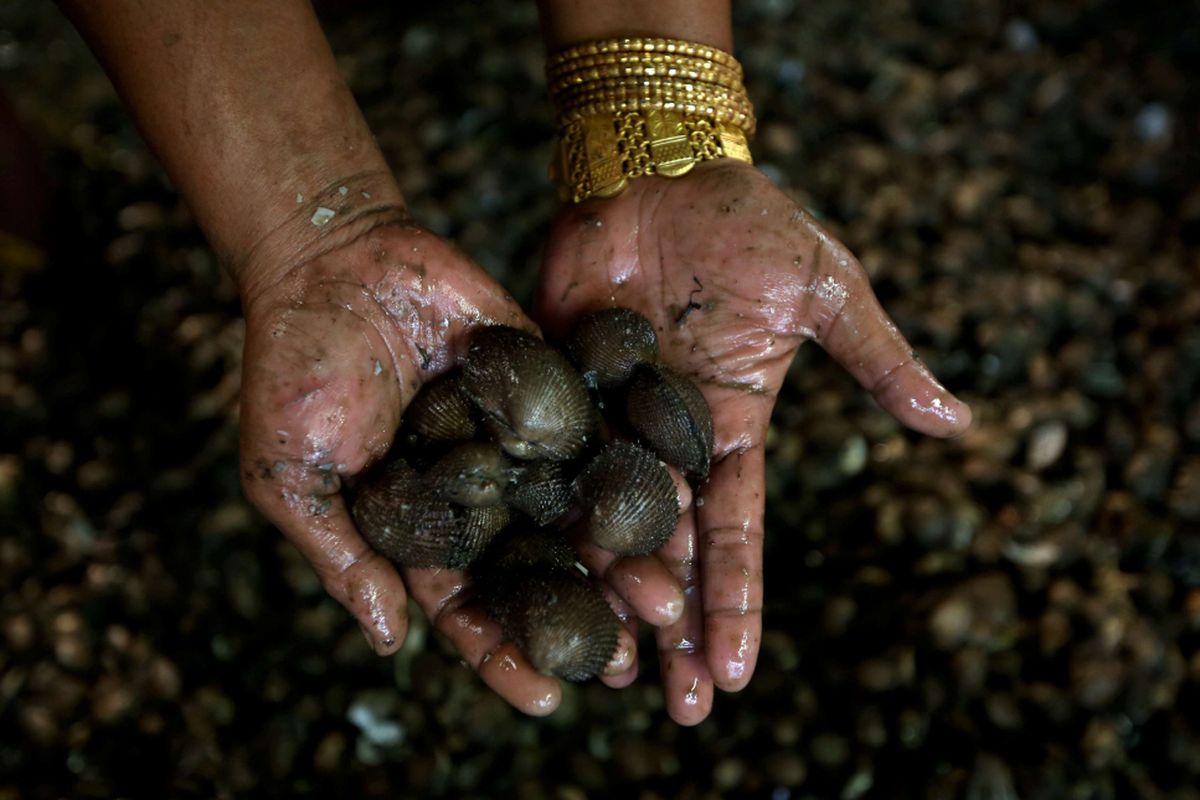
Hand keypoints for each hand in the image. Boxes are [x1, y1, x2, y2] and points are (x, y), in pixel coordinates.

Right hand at [237, 211, 653, 713]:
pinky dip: (628, 466)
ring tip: (667, 602)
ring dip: (619, 557)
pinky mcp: (545, 383)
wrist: (330, 259)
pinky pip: (593, 431)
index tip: (546, 697)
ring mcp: (513, 438)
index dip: (499, 653)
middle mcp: (475, 489)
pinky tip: (670, 501)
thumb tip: (388, 642)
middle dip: (581, 616)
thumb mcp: (291, 477)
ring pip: (574, 510)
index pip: (464, 605)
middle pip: (536, 567)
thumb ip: (343, 556)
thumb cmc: (293, 369)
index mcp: (418, 523)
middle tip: (631, 661)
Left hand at [536, 160, 972, 723]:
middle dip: (677, 628)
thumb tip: (958, 425)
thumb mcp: (826, 290)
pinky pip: (545, 465)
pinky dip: (539, 519)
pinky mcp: (553, 390)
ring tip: (608, 673)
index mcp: (732, 427)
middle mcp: (667, 440)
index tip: (738, 672)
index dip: (738, 601)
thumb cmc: (749, 221)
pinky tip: (529, 578)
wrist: (658, 167)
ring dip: (607, 597)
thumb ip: (876, 361)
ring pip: (603, 524)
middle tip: (677, 707)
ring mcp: (606, 419)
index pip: (737, 532)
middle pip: (670, 550)